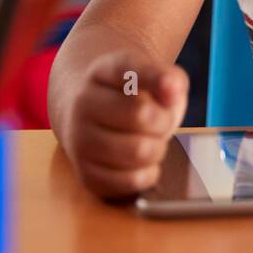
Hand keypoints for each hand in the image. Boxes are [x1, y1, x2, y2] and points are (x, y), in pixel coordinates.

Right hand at [65, 52, 187, 198]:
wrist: (87, 110)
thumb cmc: (130, 94)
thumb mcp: (152, 75)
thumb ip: (170, 79)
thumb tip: (173, 92)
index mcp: (104, 71)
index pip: (130, 70)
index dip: (156, 78)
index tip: (171, 86)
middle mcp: (84, 102)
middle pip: (141, 114)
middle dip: (163, 121)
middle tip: (160, 120)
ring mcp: (79, 139)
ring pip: (138, 151)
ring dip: (157, 149)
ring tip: (151, 140)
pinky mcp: (84, 173)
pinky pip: (128, 182)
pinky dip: (147, 174)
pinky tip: (144, 163)